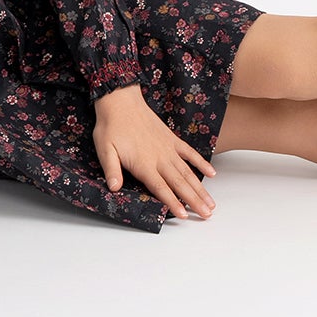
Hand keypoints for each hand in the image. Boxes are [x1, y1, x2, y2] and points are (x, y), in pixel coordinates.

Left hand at [93, 86, 217, 219]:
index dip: (173, 203)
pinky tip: (211, 173)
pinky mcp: (171, 139)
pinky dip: (201, 163)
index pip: (161, 188)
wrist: (121, 101)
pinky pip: (190, 153)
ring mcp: (168, 148)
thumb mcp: (105, 149)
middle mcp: (160, 158)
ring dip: (200, 188)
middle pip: (180, 184)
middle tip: (207, 215)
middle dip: (194, 201)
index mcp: (144, 163)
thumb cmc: (111, 127)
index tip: (185, 215)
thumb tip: (114, 188)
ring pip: (188, 172)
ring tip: (211, 203)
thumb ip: (112, 169)